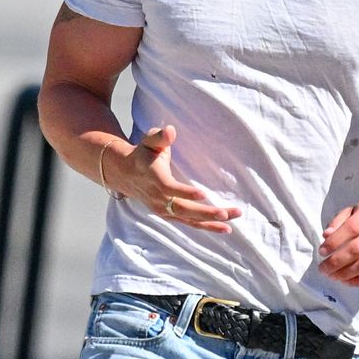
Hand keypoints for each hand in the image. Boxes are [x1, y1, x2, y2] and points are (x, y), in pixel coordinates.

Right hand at [108, 125, 241, 233]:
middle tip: (226, 213)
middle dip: (205, 212)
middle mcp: (158, 197)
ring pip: (188, 219)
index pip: (169, 188)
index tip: (203, 194)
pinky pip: (189, 223)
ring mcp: (163, 209)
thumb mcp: (149, 141)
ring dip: (211, 222)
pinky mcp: (169, 215)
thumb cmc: (143, 154)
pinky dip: (206, 227)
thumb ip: (160, 136)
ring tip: (231, 221)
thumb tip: (170, 130)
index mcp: (153, 177)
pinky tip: (225, 228)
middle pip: (182, 209)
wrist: (126, 175)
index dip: (185, 192)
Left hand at [318, 199, 358, 285]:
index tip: (322, 251)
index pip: (351, 228)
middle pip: (357, 249)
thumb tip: (326, 235)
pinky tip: (347, 281)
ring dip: (345, 274)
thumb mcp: (355, 210)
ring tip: (332, 276)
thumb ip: (339, 221)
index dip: (334, 242)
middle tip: (323, 268)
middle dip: (336, 262)